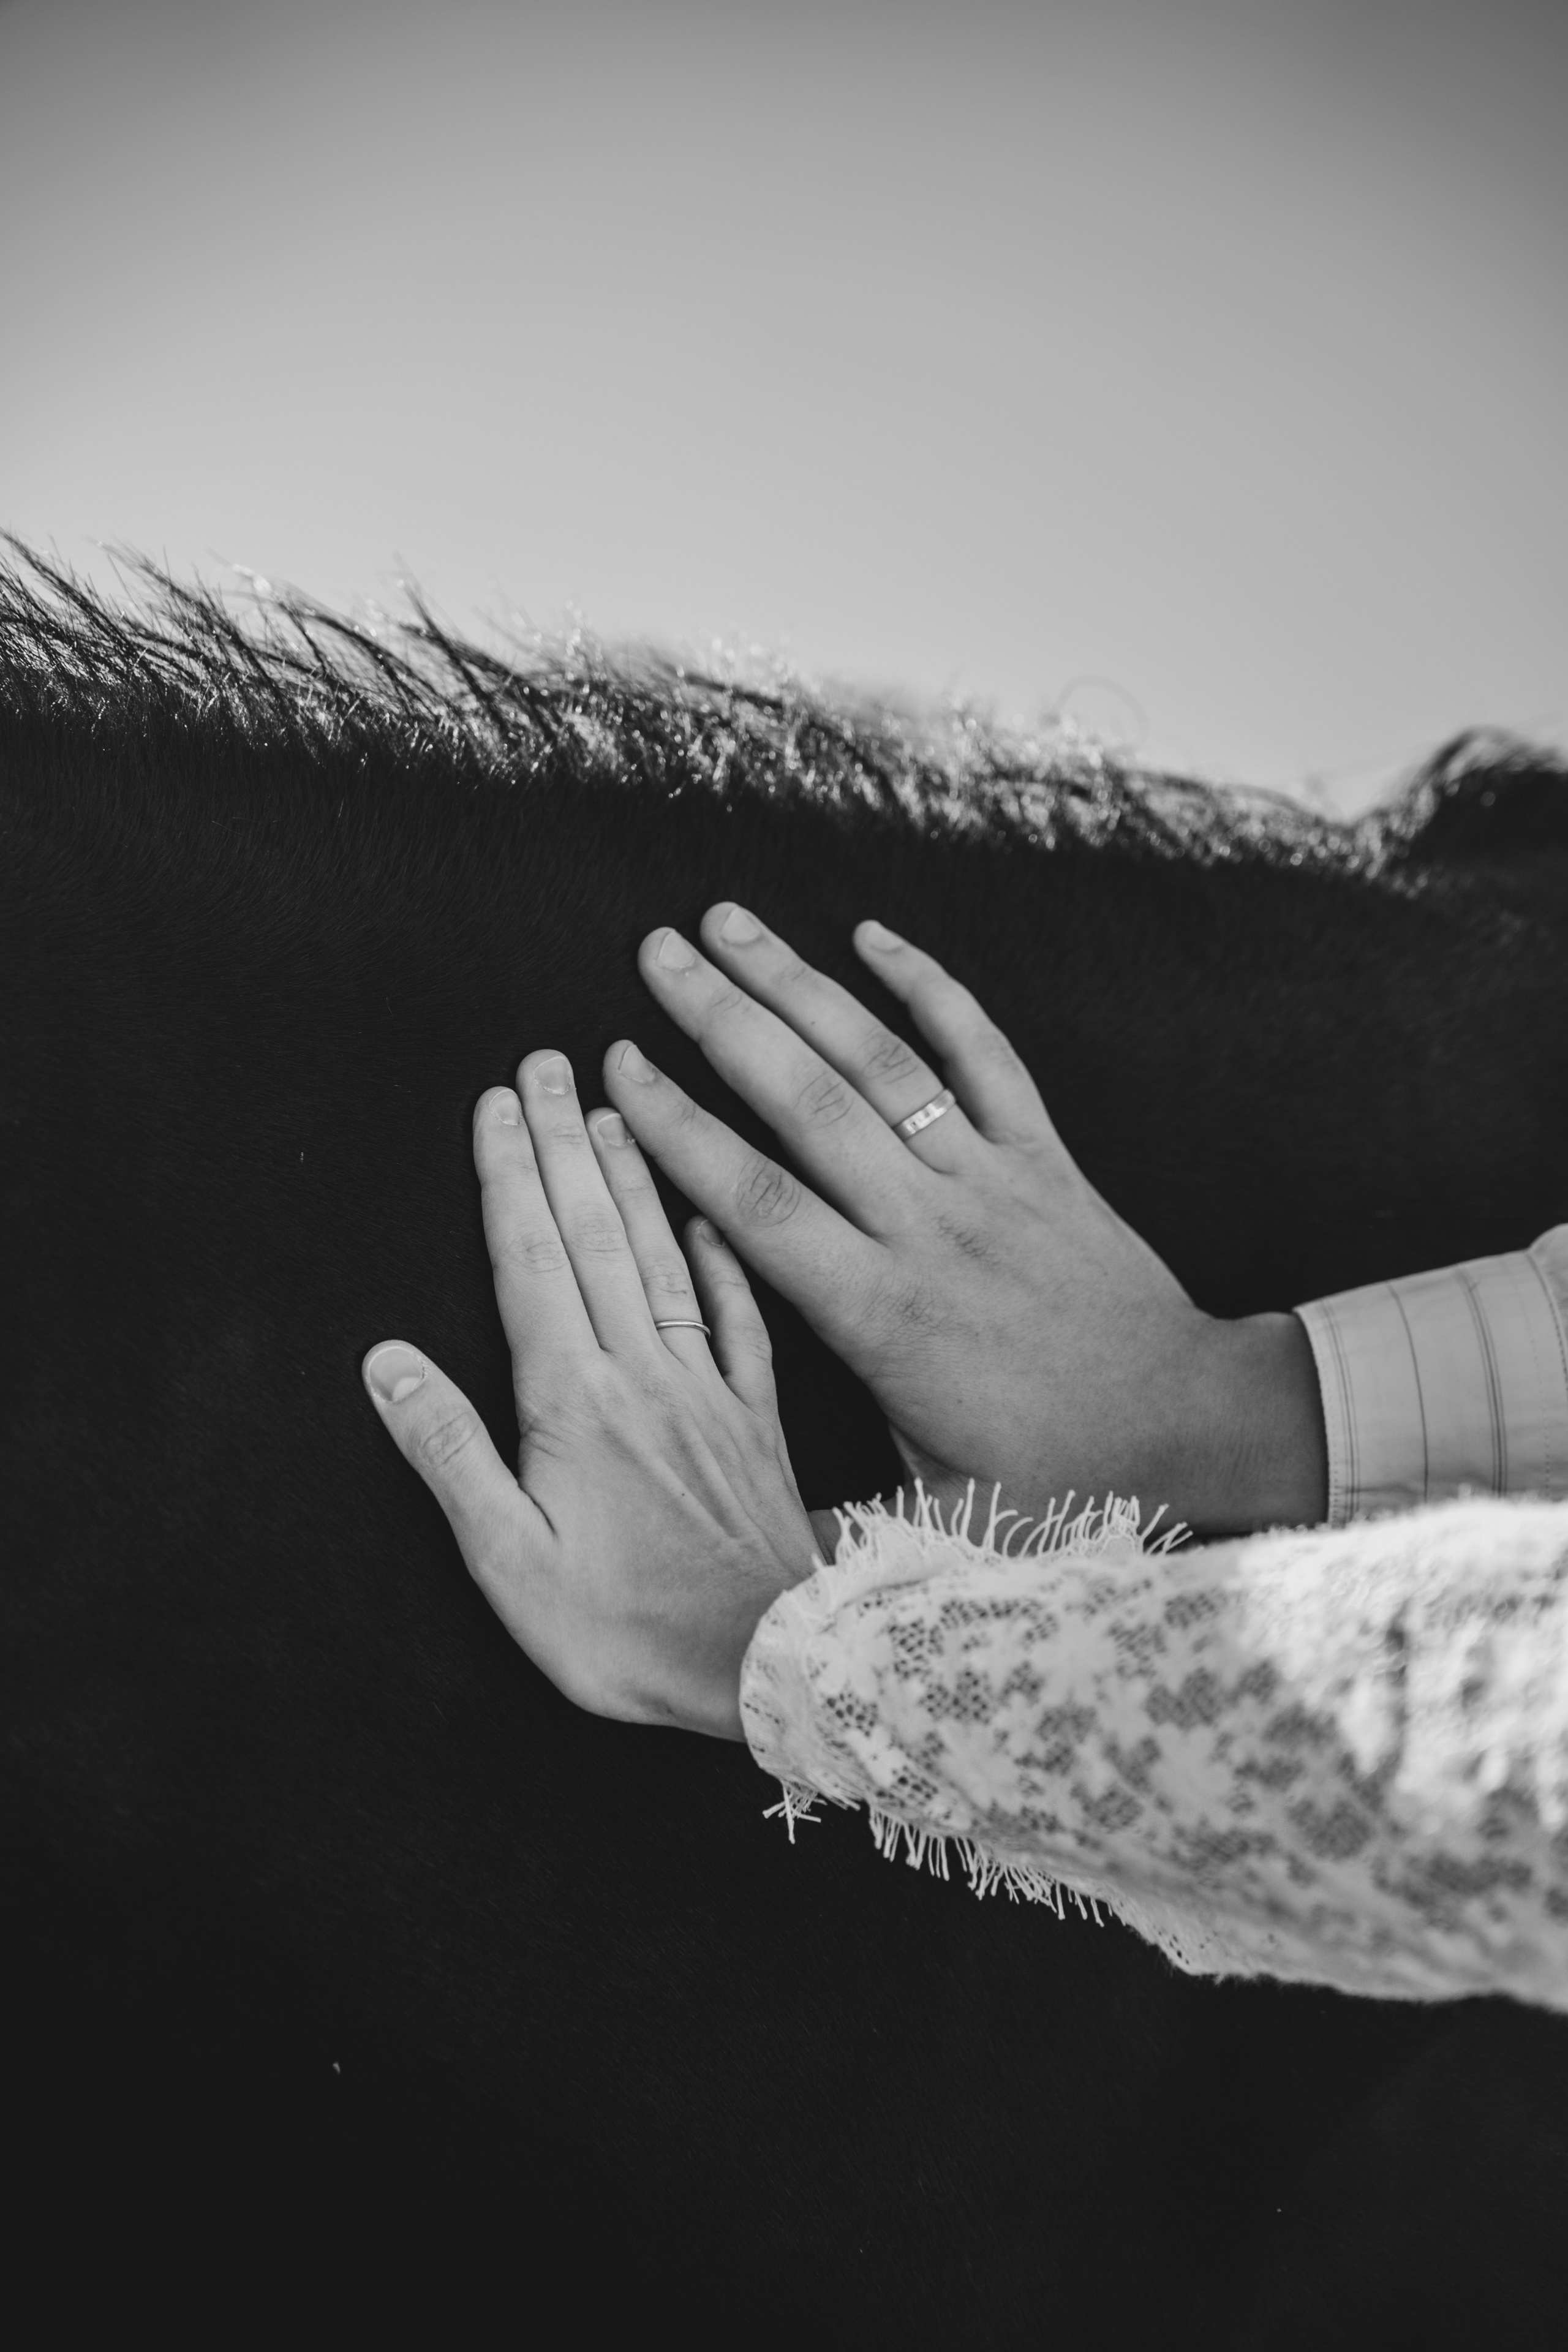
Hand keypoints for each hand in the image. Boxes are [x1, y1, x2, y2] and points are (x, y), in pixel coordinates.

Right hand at [360, 1051, 822, 1738]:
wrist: (772, 1670)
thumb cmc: (629, 1636)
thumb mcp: (511, 1566)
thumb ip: (449, 1455)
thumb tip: (385, 1362)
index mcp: (576, 1403)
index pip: (533, 1261)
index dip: (510, 1176)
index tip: (497, 1101)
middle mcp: (644, 1376)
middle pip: (595, 1235)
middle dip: (562, 1143)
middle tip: (545, 1062)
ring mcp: (709, 1392)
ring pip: (664, 1256)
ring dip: (633, 1175)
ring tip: (610, 1104)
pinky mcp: (759, 1423)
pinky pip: (741, 1318)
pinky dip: (721, 1258)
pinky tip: (710, 1213)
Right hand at [604, 911, 1327, 1537]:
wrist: (1194, 1427)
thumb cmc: (1059, 1478)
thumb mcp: (932, 1517)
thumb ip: (832, 1524)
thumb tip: (735, 1572)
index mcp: (881, 1317)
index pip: (757, 1206)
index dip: (681, 1133)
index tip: (618, 1072)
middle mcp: (928, 1229)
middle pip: (807, 1104)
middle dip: (721, 1021)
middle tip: (651, 954)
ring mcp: (990, 1182)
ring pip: (884, 1064)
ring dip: (801, 985)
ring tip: (729, 922)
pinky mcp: (1045, 1159)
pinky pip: (985, 1056)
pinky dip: (933, 989)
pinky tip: (875, 933)